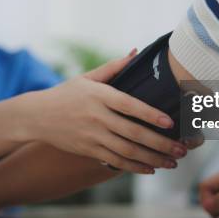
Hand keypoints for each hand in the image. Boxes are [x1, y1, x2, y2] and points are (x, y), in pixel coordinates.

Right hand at [28, 51, 187, 173]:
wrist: (36, 116)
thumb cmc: (66, 93)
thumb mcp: (87, 77)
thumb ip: (113, 67)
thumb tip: (135, 52)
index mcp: (99, 96)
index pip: (129, 105)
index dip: (151, 114)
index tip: (171, 122)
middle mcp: (97, 117)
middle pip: (133, 132)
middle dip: (160, 143)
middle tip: (181, 149)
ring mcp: (92, 136)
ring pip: (127, 150)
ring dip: (152, 158)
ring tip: (172, 162)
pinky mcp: (89, 150)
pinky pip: (115, 161)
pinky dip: (134, 167)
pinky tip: (151, 168)